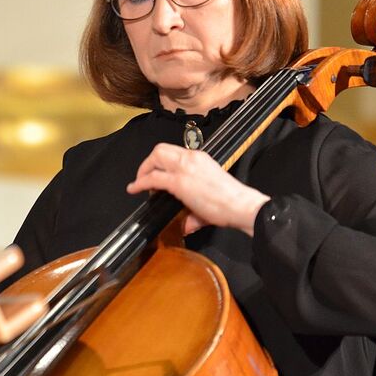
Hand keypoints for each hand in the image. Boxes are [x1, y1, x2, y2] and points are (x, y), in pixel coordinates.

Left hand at [126, 143, 269, 236]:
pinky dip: (140, 182)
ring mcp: (184, 168)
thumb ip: (193, 210)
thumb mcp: (208, 196)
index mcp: (199, 158)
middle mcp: (191, 158)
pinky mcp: (179, 182)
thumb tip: (185, 224)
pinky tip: (135, 189)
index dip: (160, 163)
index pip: (173, 152)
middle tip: (144, 177)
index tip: (156, 175)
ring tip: (140, 184)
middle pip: (160, 150)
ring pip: (155, 157)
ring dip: (143, 170)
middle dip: (148, 162)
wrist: (240, 205)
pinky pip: (153, 178)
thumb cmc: (230, 202)